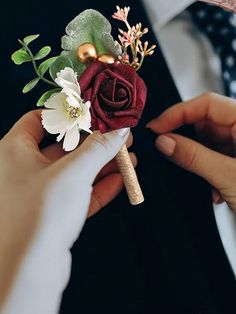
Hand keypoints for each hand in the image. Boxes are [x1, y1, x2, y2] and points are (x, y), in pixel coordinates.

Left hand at [0, 110, 133, 311]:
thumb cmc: (38, 215)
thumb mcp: (74, 172)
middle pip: (64, 147)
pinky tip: (120, 178)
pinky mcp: (53, 213)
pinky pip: (79, 192)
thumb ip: (99, 148)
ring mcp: (39, 192)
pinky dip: (99, 185)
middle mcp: (23, 169)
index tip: (92, 113)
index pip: (40, 120)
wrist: (29, 270)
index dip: (67, 116)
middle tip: (120, 136)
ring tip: (127, 156)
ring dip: (102, 164)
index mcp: (15, 150)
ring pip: (75, 171)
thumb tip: (119, 129)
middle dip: (95, 143)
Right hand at [147, 93, 235, 212]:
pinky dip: (208, 171)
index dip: (178, 113)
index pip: (207, 104)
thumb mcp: (230, 178)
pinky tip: (214, 191)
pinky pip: (216, 156)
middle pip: (206, 122)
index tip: (156, 128)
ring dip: (198, 160)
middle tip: (167, 151)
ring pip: (209, 141)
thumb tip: (164, 142)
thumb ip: (194, 157)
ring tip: (203, 181)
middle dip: (186, 139)